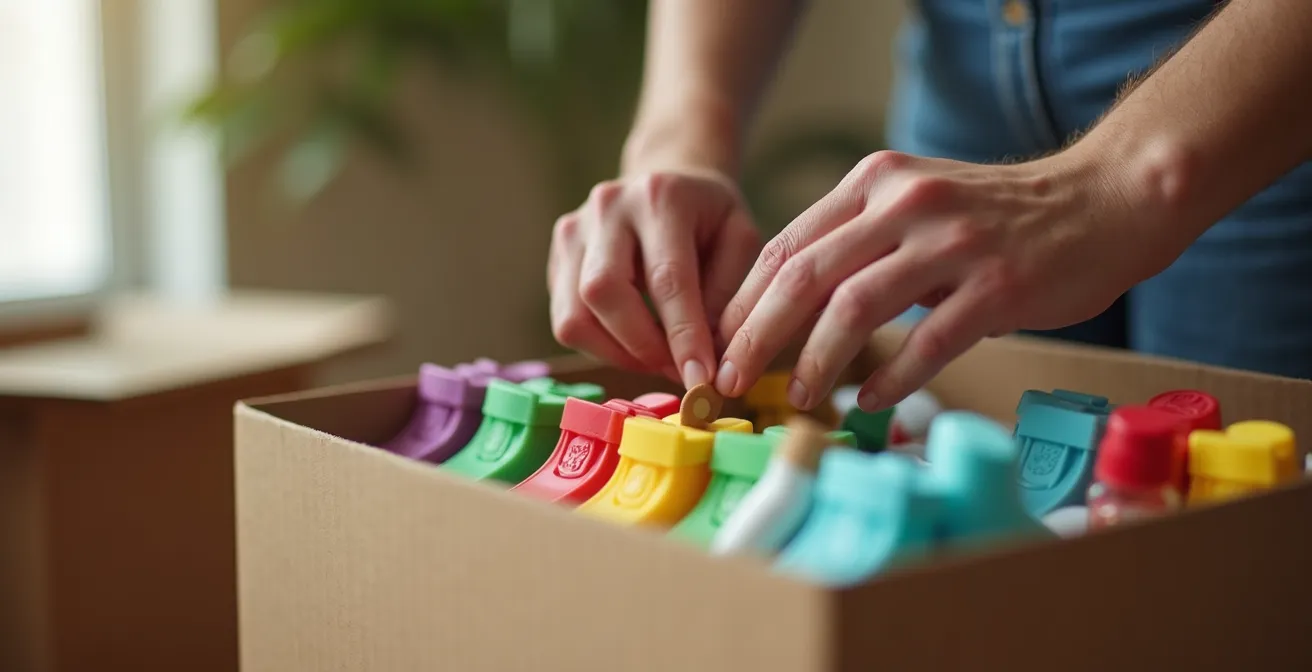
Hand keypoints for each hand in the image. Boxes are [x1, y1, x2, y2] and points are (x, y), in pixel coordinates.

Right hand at [548, 168, 760, 387]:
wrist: (668, 181)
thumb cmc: (710, 218)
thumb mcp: (740, 240)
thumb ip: (728, 294)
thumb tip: (709, 358)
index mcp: (660, 197)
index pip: (666, 278)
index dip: (683, 336)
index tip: (701, 379)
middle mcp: (607, 207)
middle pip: (603, 292)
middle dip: (642, 346)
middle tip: (677, 369)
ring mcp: (573, 231)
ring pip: (574, 316)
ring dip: (618, 354)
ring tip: (657, 359)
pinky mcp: (557, 258)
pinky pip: (567, 321)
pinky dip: (602, 347)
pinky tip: (634, 342)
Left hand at [713, 147, 1194, 410]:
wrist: (1103, 200)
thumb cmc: (998, 216)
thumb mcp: (915, 203)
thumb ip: (856, 239)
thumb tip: (786, 309)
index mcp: (876, 182)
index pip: (786, 245)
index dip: (744, 301)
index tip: (718, 346)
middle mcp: (905, 204)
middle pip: (805, 275)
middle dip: (758, 336)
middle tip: (732, 381)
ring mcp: (952, 243)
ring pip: (855, 308)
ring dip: (817, 362)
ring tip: (799, 398)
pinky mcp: (997, 285)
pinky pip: (927, 342)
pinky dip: (891, 379)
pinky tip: (871, 404)